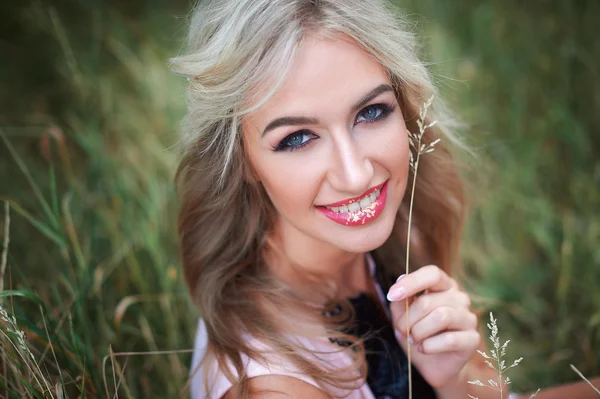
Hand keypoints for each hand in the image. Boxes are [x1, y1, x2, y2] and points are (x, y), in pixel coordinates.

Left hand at [387, 265, 479, 390]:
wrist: (431, 365)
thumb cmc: (417, 334)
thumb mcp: (402, 315)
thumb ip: (400, 299)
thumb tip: (399, 280)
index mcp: (443, 286)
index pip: (432, 274)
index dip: (411, 282)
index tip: (392, 295)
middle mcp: (459, 298)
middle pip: (429, 300)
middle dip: (408, 318)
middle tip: (401, 330)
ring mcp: (468, 317)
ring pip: (441, 317)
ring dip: (419, 331)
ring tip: (412, 339)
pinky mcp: (472, 339)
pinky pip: (450, 339)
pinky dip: (429, 346)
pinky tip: (423, 349)